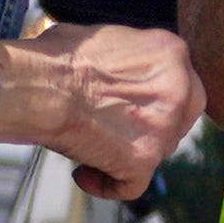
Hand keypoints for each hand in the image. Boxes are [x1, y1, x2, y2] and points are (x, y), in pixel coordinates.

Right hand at [0, 23, 205, 202]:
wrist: (40, 87)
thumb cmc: (57, 58)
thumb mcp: (102, 37)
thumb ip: (126, 55)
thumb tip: (111, 63)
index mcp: (170, 51)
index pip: (182, 82)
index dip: (158, 99)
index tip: (132, 106)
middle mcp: (179, 88)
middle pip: (182, 118)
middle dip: (158, 128)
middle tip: (122, 132)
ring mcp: (164, 127)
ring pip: (158, 151)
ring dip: (129, 153)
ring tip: (90, 148)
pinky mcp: (144, 160)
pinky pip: (132, 185)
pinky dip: (106, 184)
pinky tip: (82, 174)